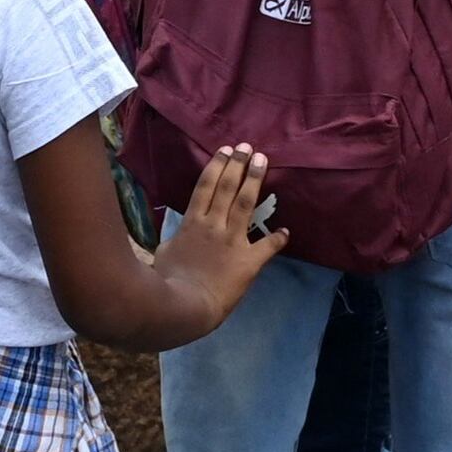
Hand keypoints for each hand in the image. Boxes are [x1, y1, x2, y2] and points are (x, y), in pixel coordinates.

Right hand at [151, 148, 284, 329]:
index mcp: (192, 222)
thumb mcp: (164, 251)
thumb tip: (177, 237)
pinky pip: (267, 246)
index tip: (226, 150)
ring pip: (246, 204)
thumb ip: (176, 239)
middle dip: (238, 165)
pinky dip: (277, 239)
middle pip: (228, 187)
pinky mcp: (248, 260)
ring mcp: (232, 240)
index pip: (206, 186)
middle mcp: (214, 224)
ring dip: (255, 181)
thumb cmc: (168, 279)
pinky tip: (286, 231)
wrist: (186, 304)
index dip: (217, 166)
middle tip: (247, 147)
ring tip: (262, 161)